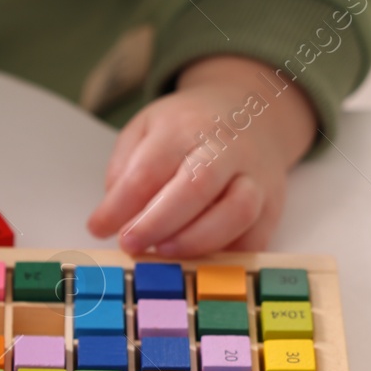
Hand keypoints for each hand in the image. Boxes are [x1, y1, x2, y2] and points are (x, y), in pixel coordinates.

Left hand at [87, 55, 316, 256]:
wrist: (251, 109)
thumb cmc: (187, 128)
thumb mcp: (146, 129)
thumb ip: (125, 168)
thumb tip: (112, 217)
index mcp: (184, 127)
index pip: (150, 167)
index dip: (121, 203)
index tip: (99, 227)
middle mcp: (225, 149)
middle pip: (197, 185)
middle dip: (158, 222)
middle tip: (130, 244)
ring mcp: (254, 177)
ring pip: (237, 211)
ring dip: (196, 241)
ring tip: (164, 252)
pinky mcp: (272, 206)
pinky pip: (255, 238)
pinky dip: (227, 257)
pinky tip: (198, 261)